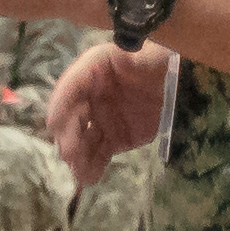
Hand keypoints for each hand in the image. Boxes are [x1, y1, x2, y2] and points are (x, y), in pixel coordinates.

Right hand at [48, 44, 175, 183]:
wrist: (175, 80)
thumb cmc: (157, 60)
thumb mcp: (146, 52)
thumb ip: (131, 58)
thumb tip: (120, 60)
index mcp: (92, 70)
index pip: (71, 84)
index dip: (61, 103)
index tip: (54, 123)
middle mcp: (89, 96)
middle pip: (72, 116)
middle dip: (68, 136)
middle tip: (69, 153)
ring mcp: (100, 118)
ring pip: (82, 139)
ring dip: (78, 156)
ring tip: (80, 172)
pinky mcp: (114, 138)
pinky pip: (99, 153)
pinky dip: (93, 166)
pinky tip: (90, 178)